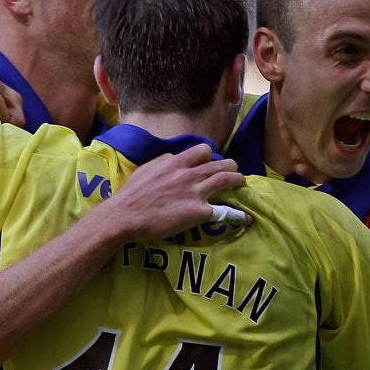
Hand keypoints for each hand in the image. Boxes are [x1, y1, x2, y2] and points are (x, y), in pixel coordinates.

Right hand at [104, 143, 250, 241]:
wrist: (125, 216)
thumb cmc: (131, 194)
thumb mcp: (146, 168)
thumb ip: (163, 162)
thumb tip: (174, 159)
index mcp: (175, 162)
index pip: (203, 151)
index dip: (210, 156)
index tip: (211, 162)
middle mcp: (189, 174)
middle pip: (220, 164)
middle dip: (231, 167)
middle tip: (234, 170)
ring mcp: (196, 193)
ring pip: (226, 180)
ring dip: (238, 181)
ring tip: (242, 183)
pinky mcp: (198, 212)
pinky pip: (224, 212)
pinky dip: (236, 214)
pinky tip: (244, 218)